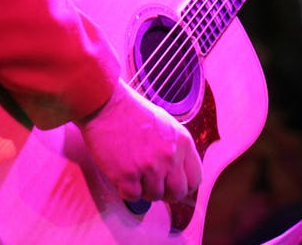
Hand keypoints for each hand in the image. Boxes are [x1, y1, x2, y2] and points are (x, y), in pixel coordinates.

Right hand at [77, 78, 201, 205]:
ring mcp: (149, 167)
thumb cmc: (132, 111)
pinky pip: (133, 197)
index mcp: (182, 142)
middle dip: (165, 193)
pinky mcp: (127, 175)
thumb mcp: (166, 124)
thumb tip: (179, 172)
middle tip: (153, 185)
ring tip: (134, 173)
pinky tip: (122, 176)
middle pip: (177, 193)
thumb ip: (176, 148)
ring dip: (144, 189)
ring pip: (154, 196)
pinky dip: (126, 190)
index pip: (195, 178)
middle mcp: (169, 156)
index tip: (174, 185)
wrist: (105, 104)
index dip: (184, 186)